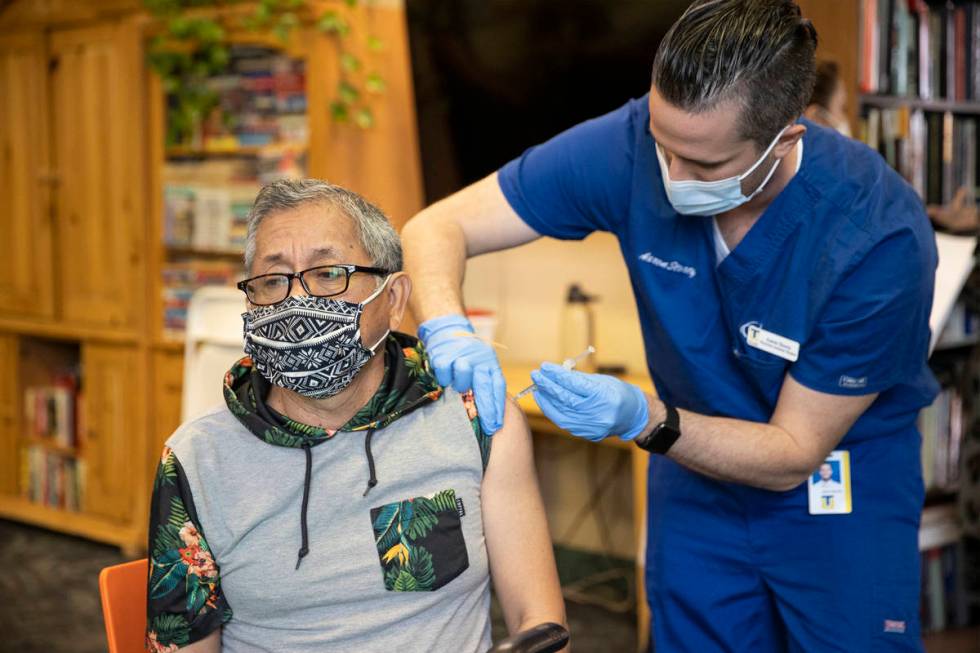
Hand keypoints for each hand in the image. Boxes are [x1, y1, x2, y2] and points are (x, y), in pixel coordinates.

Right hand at [418, 314, 505, 433]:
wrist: (448, 330)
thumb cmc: (466, 356)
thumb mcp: (480, 366)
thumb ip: (484, 385)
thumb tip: (488, 415)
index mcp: (490, 363)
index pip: (497, 386)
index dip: (497, 407)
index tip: (496, 425)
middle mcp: (478, 358)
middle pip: (485, 385)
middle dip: (487, 409)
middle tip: (488, 427)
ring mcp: (460, 355)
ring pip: (464, 374)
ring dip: (461, 386)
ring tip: (459, 390)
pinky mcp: (443, 354)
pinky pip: (444, 371)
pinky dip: (443, 379)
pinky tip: (444, 381)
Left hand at [530, 362, 648, 441]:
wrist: (634, 417)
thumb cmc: (618, 393)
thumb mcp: (602, 381)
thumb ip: (579, 378)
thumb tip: (555, 373)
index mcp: (604, 395)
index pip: (574, 384)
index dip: (556, 375)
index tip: (544, 367)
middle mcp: (598, 413)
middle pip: (566, 399)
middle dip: (547, 386)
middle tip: (536, 375)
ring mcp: (592, 426)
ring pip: (562, 413)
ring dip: (546, 400)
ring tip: (537, 388)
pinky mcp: (587, 434)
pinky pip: (565, 422)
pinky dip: (553, 411)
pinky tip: (545, 402)